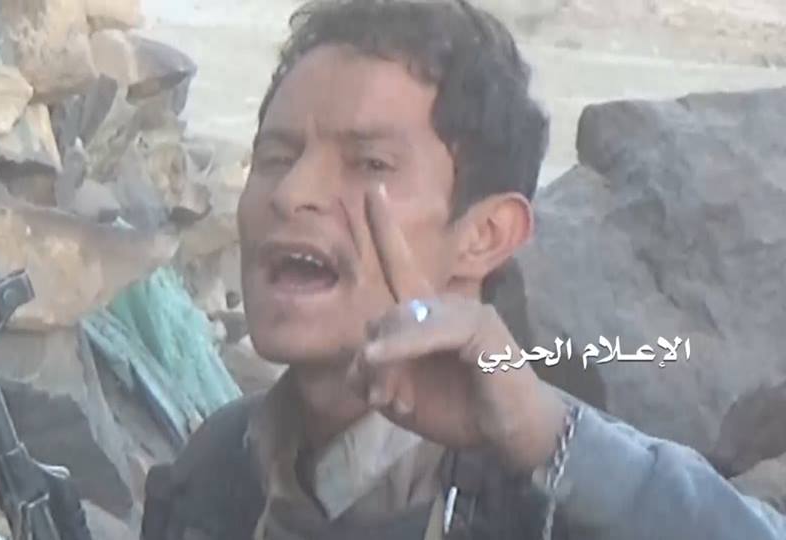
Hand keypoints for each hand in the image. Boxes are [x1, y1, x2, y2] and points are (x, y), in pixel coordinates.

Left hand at [346, 184, 567, 472]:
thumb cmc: (458, 408)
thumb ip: (376, 374)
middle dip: (370, 359)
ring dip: (384, 362)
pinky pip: (430, 330)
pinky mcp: (480, 328)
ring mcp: (465, 312)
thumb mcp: (402, 396)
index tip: (373, 191)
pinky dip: (403, 347)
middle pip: (384, 313)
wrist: (510, 434)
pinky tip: (385, 362)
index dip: (386, 229)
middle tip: (378, 397)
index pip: (402, 265)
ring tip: (387, 397)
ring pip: (401, 320)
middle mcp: (444, 305)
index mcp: (426, 316)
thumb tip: (363, 356)